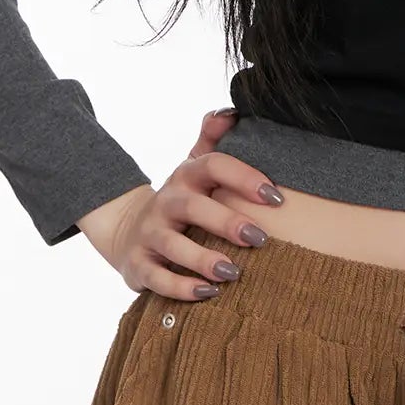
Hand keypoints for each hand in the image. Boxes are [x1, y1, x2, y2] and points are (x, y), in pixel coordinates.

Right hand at [88, 107, 286, 302]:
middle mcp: (166, 202)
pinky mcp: (138, 265)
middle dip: (227, 222)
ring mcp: (150, 234)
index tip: (276, 197)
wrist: (129, 231)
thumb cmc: (182, 200)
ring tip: (233, 273)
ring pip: (174, 246)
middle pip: (194, 207)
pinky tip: (209, 293)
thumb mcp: (194, 166)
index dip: (244, 177)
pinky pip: (157, 279)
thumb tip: (232, 111)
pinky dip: (182, 288)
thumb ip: (213, 139)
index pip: (213, 166)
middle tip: (260, 238)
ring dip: (203, 260)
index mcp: (186, 176)